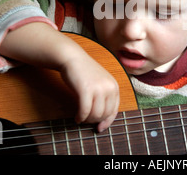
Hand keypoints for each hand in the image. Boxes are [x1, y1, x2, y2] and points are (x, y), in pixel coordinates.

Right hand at [0, 22, 119, 132]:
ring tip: (81, 117)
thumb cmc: (84, 72)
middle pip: (104, 114)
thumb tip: (103, 122)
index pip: (114, 110)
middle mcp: (109, 87)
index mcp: (114, 86)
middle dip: (94, 120)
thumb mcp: (100, 84)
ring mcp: (98, 88)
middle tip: (85, 119)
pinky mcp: (86, 90)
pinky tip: (76, 117)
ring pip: (95, 114)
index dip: (107, 122)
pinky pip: (85, 111)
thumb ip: (104, 98)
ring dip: (87, 119)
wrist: (72, 58)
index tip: (99, 128)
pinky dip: (80, 117)